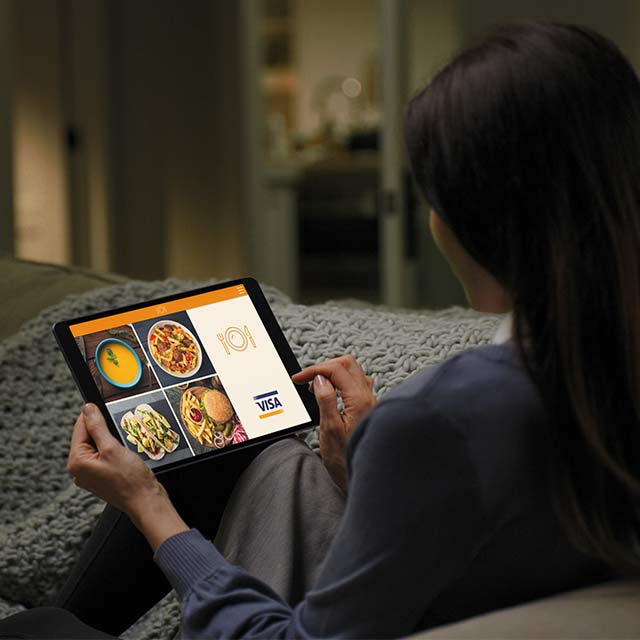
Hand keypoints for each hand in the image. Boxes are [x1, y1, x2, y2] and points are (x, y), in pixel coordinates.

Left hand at [67, 404, 187, 549]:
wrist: (145, 500)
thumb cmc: (130, 479)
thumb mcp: (113, 447)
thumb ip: (97, 426)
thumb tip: (88, 409)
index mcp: (77, 462)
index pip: (80, 428)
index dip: (92, 416)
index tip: (102, 406)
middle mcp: (79, 470)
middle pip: (87, 437)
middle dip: (103, 430)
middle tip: (119, 432)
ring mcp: (89, 474)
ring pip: (96, 445)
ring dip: (109, 440)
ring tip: (123, 445)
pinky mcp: (100, 476)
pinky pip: (102, 455)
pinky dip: (112, 450)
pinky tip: (123, 454)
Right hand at [293, 355, 375, 492]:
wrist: (364, 477)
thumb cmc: (346, 459)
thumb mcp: (330, 429)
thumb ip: (326, 400)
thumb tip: (319, 379)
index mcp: (360, 400)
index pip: (337, 370)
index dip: (315, 370)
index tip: (299, 378)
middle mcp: (369, 397)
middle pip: (348, 364)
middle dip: (325, 366)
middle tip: (307, 379)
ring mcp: (370, 401)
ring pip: (353, 371)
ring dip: (333, 372)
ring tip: (316, 386)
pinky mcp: (368, 406)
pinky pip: (356, 382)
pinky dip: (340, 381)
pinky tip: (331, 392)